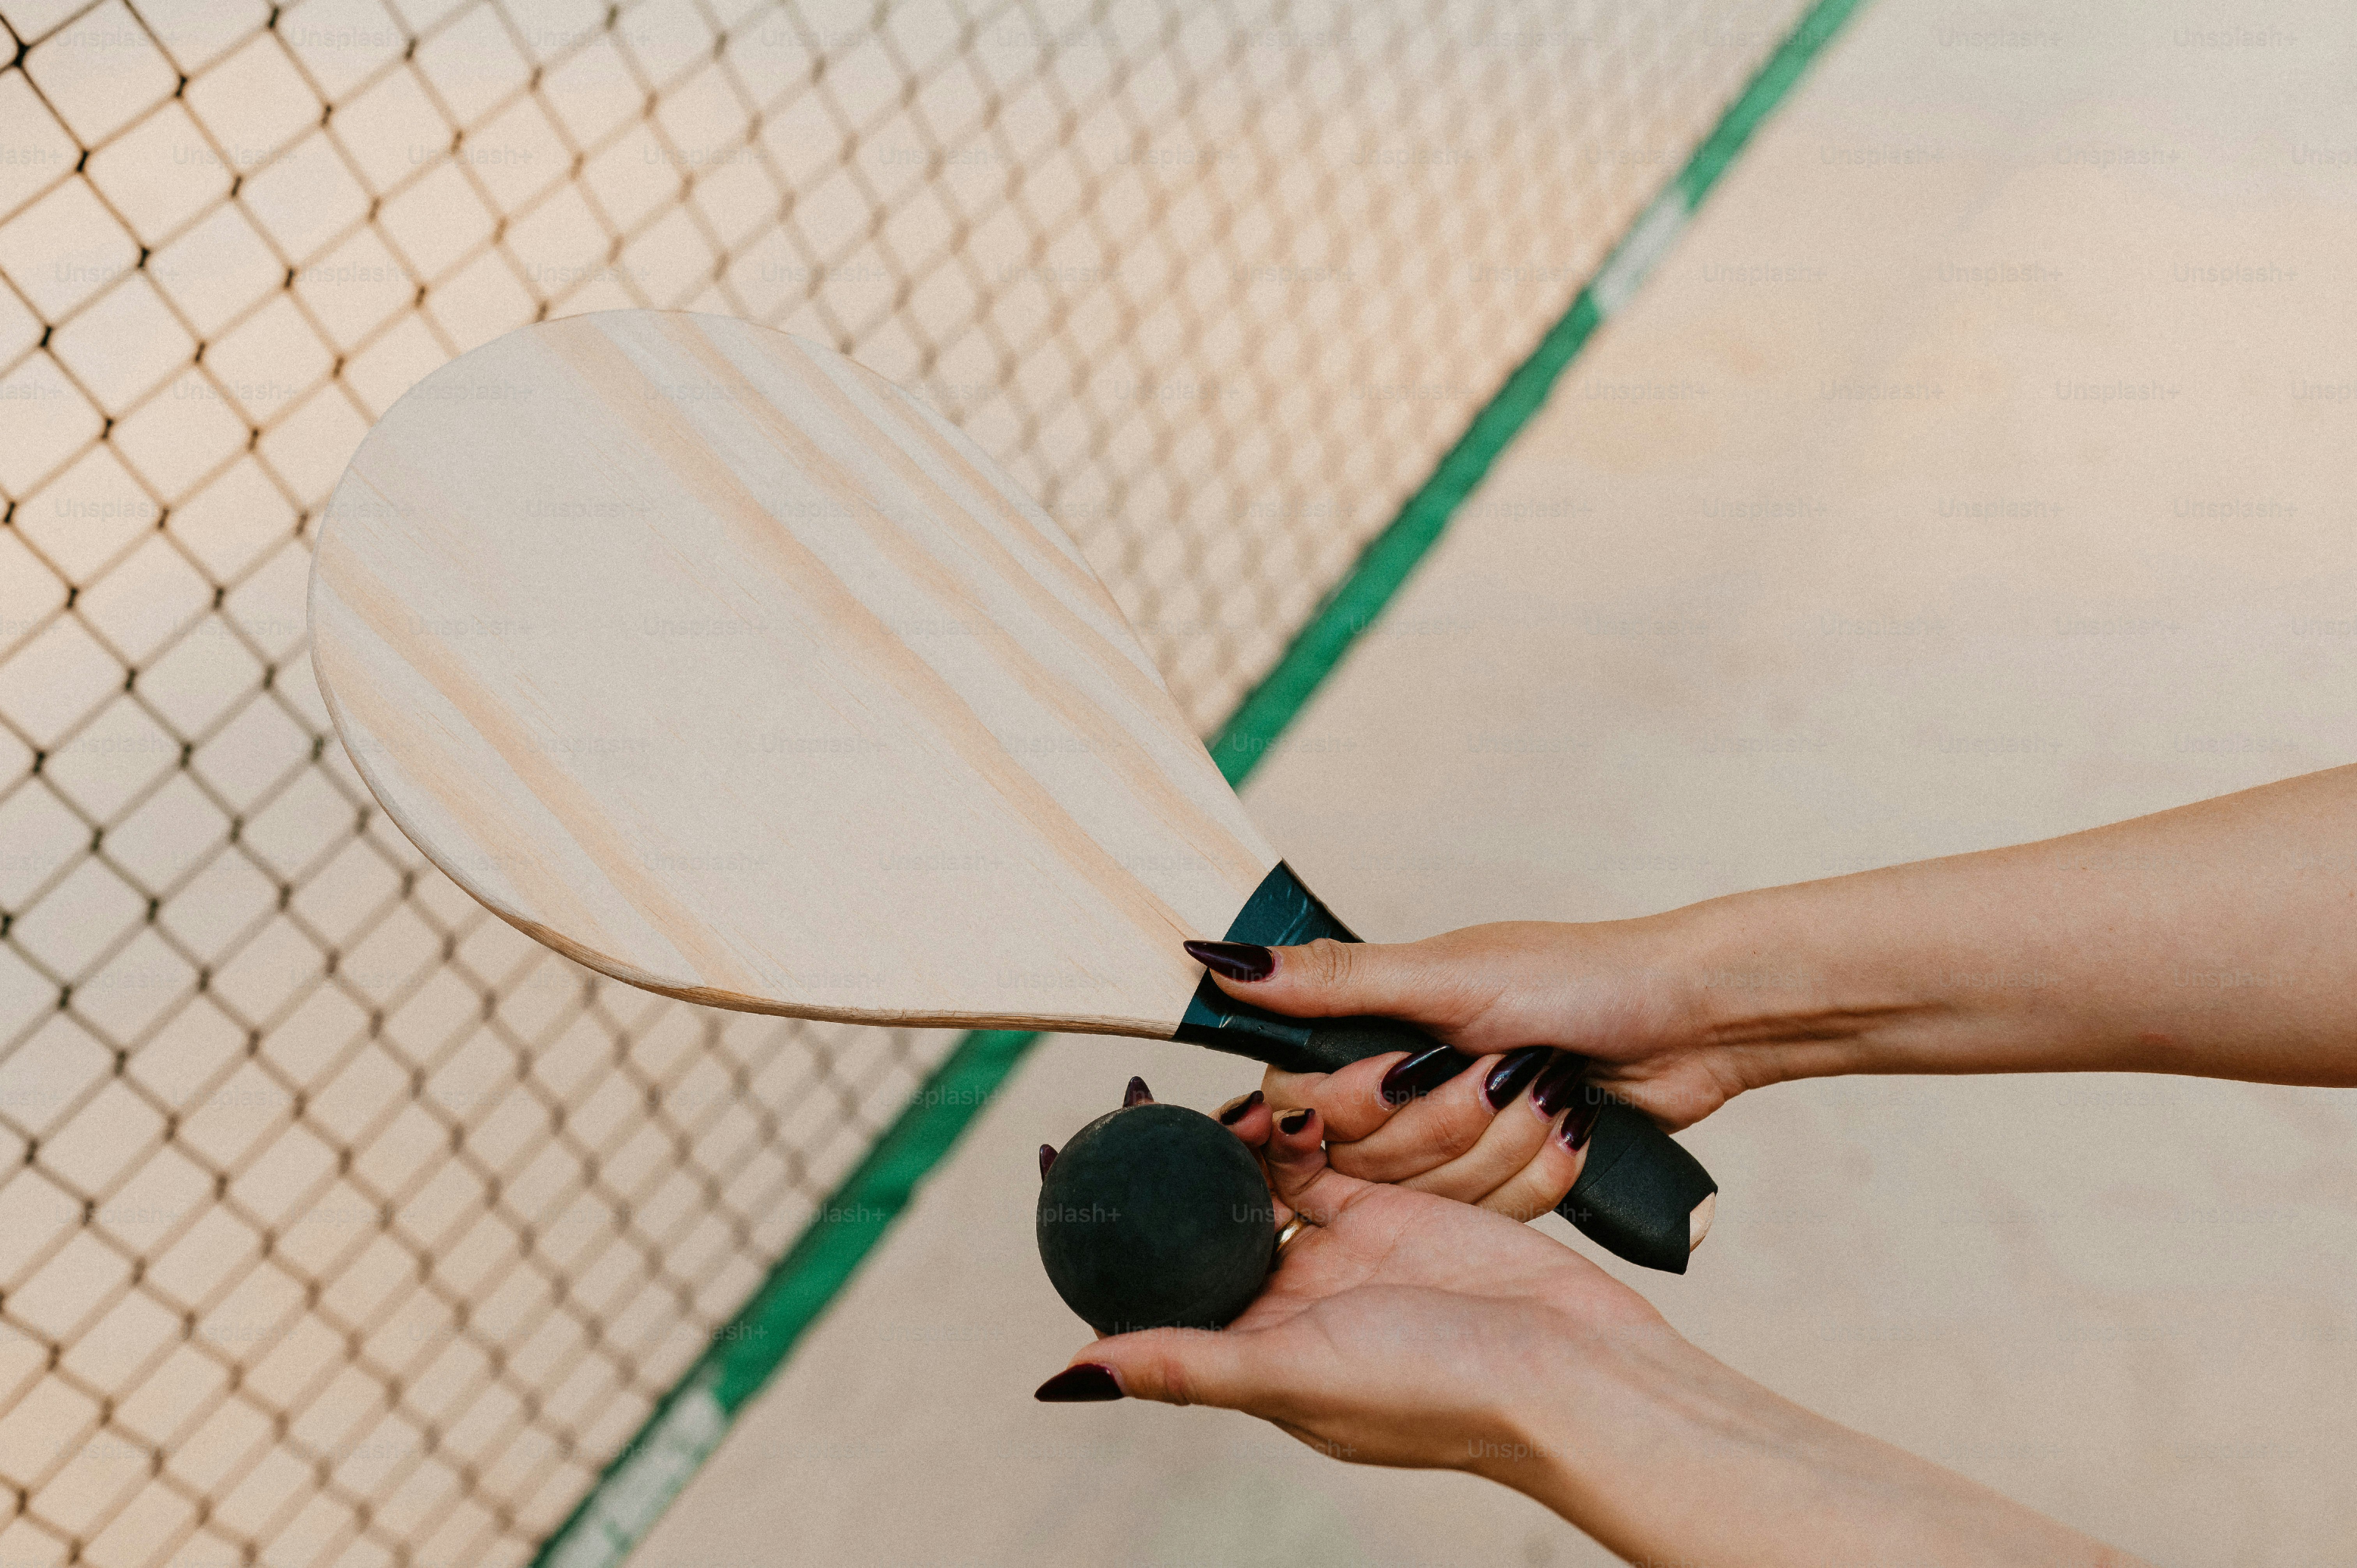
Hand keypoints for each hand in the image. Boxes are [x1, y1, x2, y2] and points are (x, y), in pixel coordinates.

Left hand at [1039, 1102, 1665, 1474]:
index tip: (1066, 1161)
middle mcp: (1291, 1301)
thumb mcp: (1292, 1375)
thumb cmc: (1437, 1393)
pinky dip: (1304, 1121)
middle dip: (1172, 1163)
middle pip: (1208, 1219)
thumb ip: (1186, 1363)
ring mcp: (1344, 1254)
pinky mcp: (1395, 1209)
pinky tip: (1279, 1091)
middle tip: (1130, 1099)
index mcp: (1255, 1349)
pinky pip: (1332, 1154)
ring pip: (1266, 1178)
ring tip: (1198, 1092)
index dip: (1117, 1224)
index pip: (1160, 1277)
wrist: (1572, 1372)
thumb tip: (1065, 1377)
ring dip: (1238, 1136)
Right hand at [1191, 916, 1752, 1211]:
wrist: (1689, 1020)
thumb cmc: (1576, 977)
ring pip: (1427, 1200)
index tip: (1395, 1081)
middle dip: (1444, 1123)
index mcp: (1370, 1033)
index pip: (1297, 1105)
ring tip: (1546, 1089)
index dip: (1340, 1110)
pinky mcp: (1505, 1180)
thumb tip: (1219, 957)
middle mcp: (1399, 1089)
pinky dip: (1537, 1177)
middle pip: (1364, 1164)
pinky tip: (1570, 1129)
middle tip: (1502, 1067)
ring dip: (1498, 1148)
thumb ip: (1332, 983)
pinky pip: (1489, 1220)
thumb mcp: (1447, 975)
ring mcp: (1454, 1140)